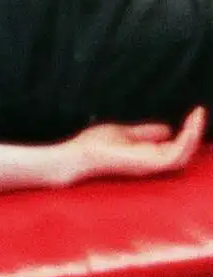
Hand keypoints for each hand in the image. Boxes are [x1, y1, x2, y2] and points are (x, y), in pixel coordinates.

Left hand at [62, 106, 205, 184]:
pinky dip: (185, 140)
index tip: (195, 112)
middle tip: (200, 112)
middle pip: (185, 152)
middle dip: (195, 131)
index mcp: (148, 157)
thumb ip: (145, 132)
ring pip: (184, 154)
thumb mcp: (124, 133)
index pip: (177, 148)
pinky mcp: (147, 164)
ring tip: (197, 115)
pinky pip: (175, 155)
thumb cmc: (94, 146)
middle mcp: (153, 163)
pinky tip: (188, 125)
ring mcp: (151, 165)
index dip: (189, 132)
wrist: (77, 155)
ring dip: (194, 134)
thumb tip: (168, 129)